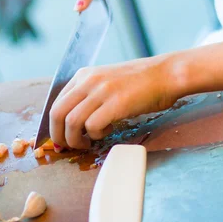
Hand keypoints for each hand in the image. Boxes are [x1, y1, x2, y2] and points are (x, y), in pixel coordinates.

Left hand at [49, 55, 178, 149]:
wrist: (167, 74)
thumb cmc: (141, 81)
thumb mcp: (108, 81)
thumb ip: (90, 95)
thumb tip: (72, 122)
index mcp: (84, 75)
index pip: (56, 103)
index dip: (55, 126)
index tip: (62, 139)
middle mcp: (89, 80)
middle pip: (58, 114)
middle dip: (59, 137)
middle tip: (70, 147)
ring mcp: (102, 91)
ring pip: (72, 122)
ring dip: (77, 140)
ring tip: (91, 142)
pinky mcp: (116, 103)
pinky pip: (93, 126)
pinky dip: (97, 135)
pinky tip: (109, 130)